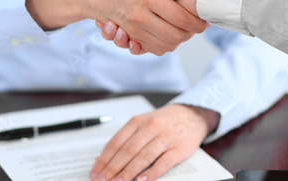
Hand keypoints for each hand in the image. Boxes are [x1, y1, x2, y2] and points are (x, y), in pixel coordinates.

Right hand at [26, 0, 207, 54]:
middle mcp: (138, 15)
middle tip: (196, 27)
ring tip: (182, 31)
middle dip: (189, 35)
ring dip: (176, 42)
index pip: (181, 18)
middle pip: (175, 36)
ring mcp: (131, 28)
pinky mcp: (127, 36)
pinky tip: (163, 35)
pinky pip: (149, 49)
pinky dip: (159, 47)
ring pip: (164, 46)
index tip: (204, 20)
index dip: (196, 22)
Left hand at [89, 104, 219, 180]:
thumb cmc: (164, 122)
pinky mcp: (179, 148)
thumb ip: (126, 139)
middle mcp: (150, 127)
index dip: (104, 159)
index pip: (116, 142)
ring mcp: (166, 137)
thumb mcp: (143, 124)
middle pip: (128, 151)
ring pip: (143, 156)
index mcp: (138, 121)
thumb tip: (103, 159)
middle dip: (113, 168)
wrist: (192, 115)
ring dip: (129, 172)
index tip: (95, 173)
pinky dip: (152, 172)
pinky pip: (164, 162)